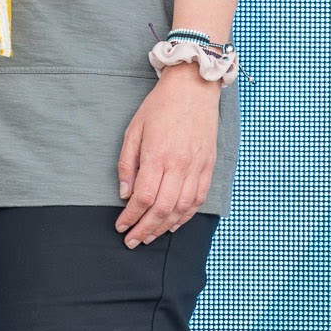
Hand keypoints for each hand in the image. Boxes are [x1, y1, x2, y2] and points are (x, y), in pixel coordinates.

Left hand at [113, 68, 219, 246]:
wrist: (193, 88)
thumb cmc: (159, 107)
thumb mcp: (133, 130)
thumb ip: (127, 164)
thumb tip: (125, 194)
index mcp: (158, 155)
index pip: (142, 197)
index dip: (131, 217)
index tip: (121, 226)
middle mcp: (180, 165)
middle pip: (162, 208)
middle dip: (145, 229)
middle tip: (132, 241)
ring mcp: (197, 167)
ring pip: (182, 209)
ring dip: (165, 227)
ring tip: (150, 236)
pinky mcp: (209, 167)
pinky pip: (198, 200)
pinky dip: (186, 216)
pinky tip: (173, 224)